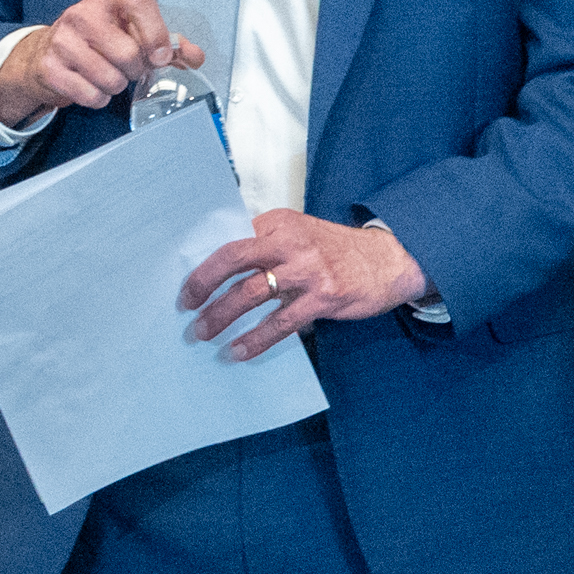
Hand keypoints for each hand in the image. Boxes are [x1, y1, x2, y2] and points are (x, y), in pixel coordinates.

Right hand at [0, 0, 199, 126]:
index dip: (156, 32)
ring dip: (115, 86)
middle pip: (127, 53)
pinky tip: (89, 84)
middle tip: (126, 67)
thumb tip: (194, 57)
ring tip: (106, 74)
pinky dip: (97, 98)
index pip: (138, 4)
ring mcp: (63, 40)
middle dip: (134, 70)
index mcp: (109, 0)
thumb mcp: (131, 33)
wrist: (46, 53)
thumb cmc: (97, 41)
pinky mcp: (50, 67)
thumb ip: (167, 44)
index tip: (161, 57)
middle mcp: (82, 14)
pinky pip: (91, 95)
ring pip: (110, 79)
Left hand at [179, 211, 432, 360]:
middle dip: (202, 283)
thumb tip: (218, 269)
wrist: (389, 260)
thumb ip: (264, 243)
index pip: (229, 236)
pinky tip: (238, 351)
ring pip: (251, 292)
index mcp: (277, 222)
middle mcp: (288, 242)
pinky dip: (255, 339)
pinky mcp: (323, 298)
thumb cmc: (335, 249)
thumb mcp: (298, 233)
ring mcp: (306, 270)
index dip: (204, 259)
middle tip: (185, 305)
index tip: (185, 279)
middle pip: (232, 258)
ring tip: (202, 332)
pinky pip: (280, 322)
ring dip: (221, 315)